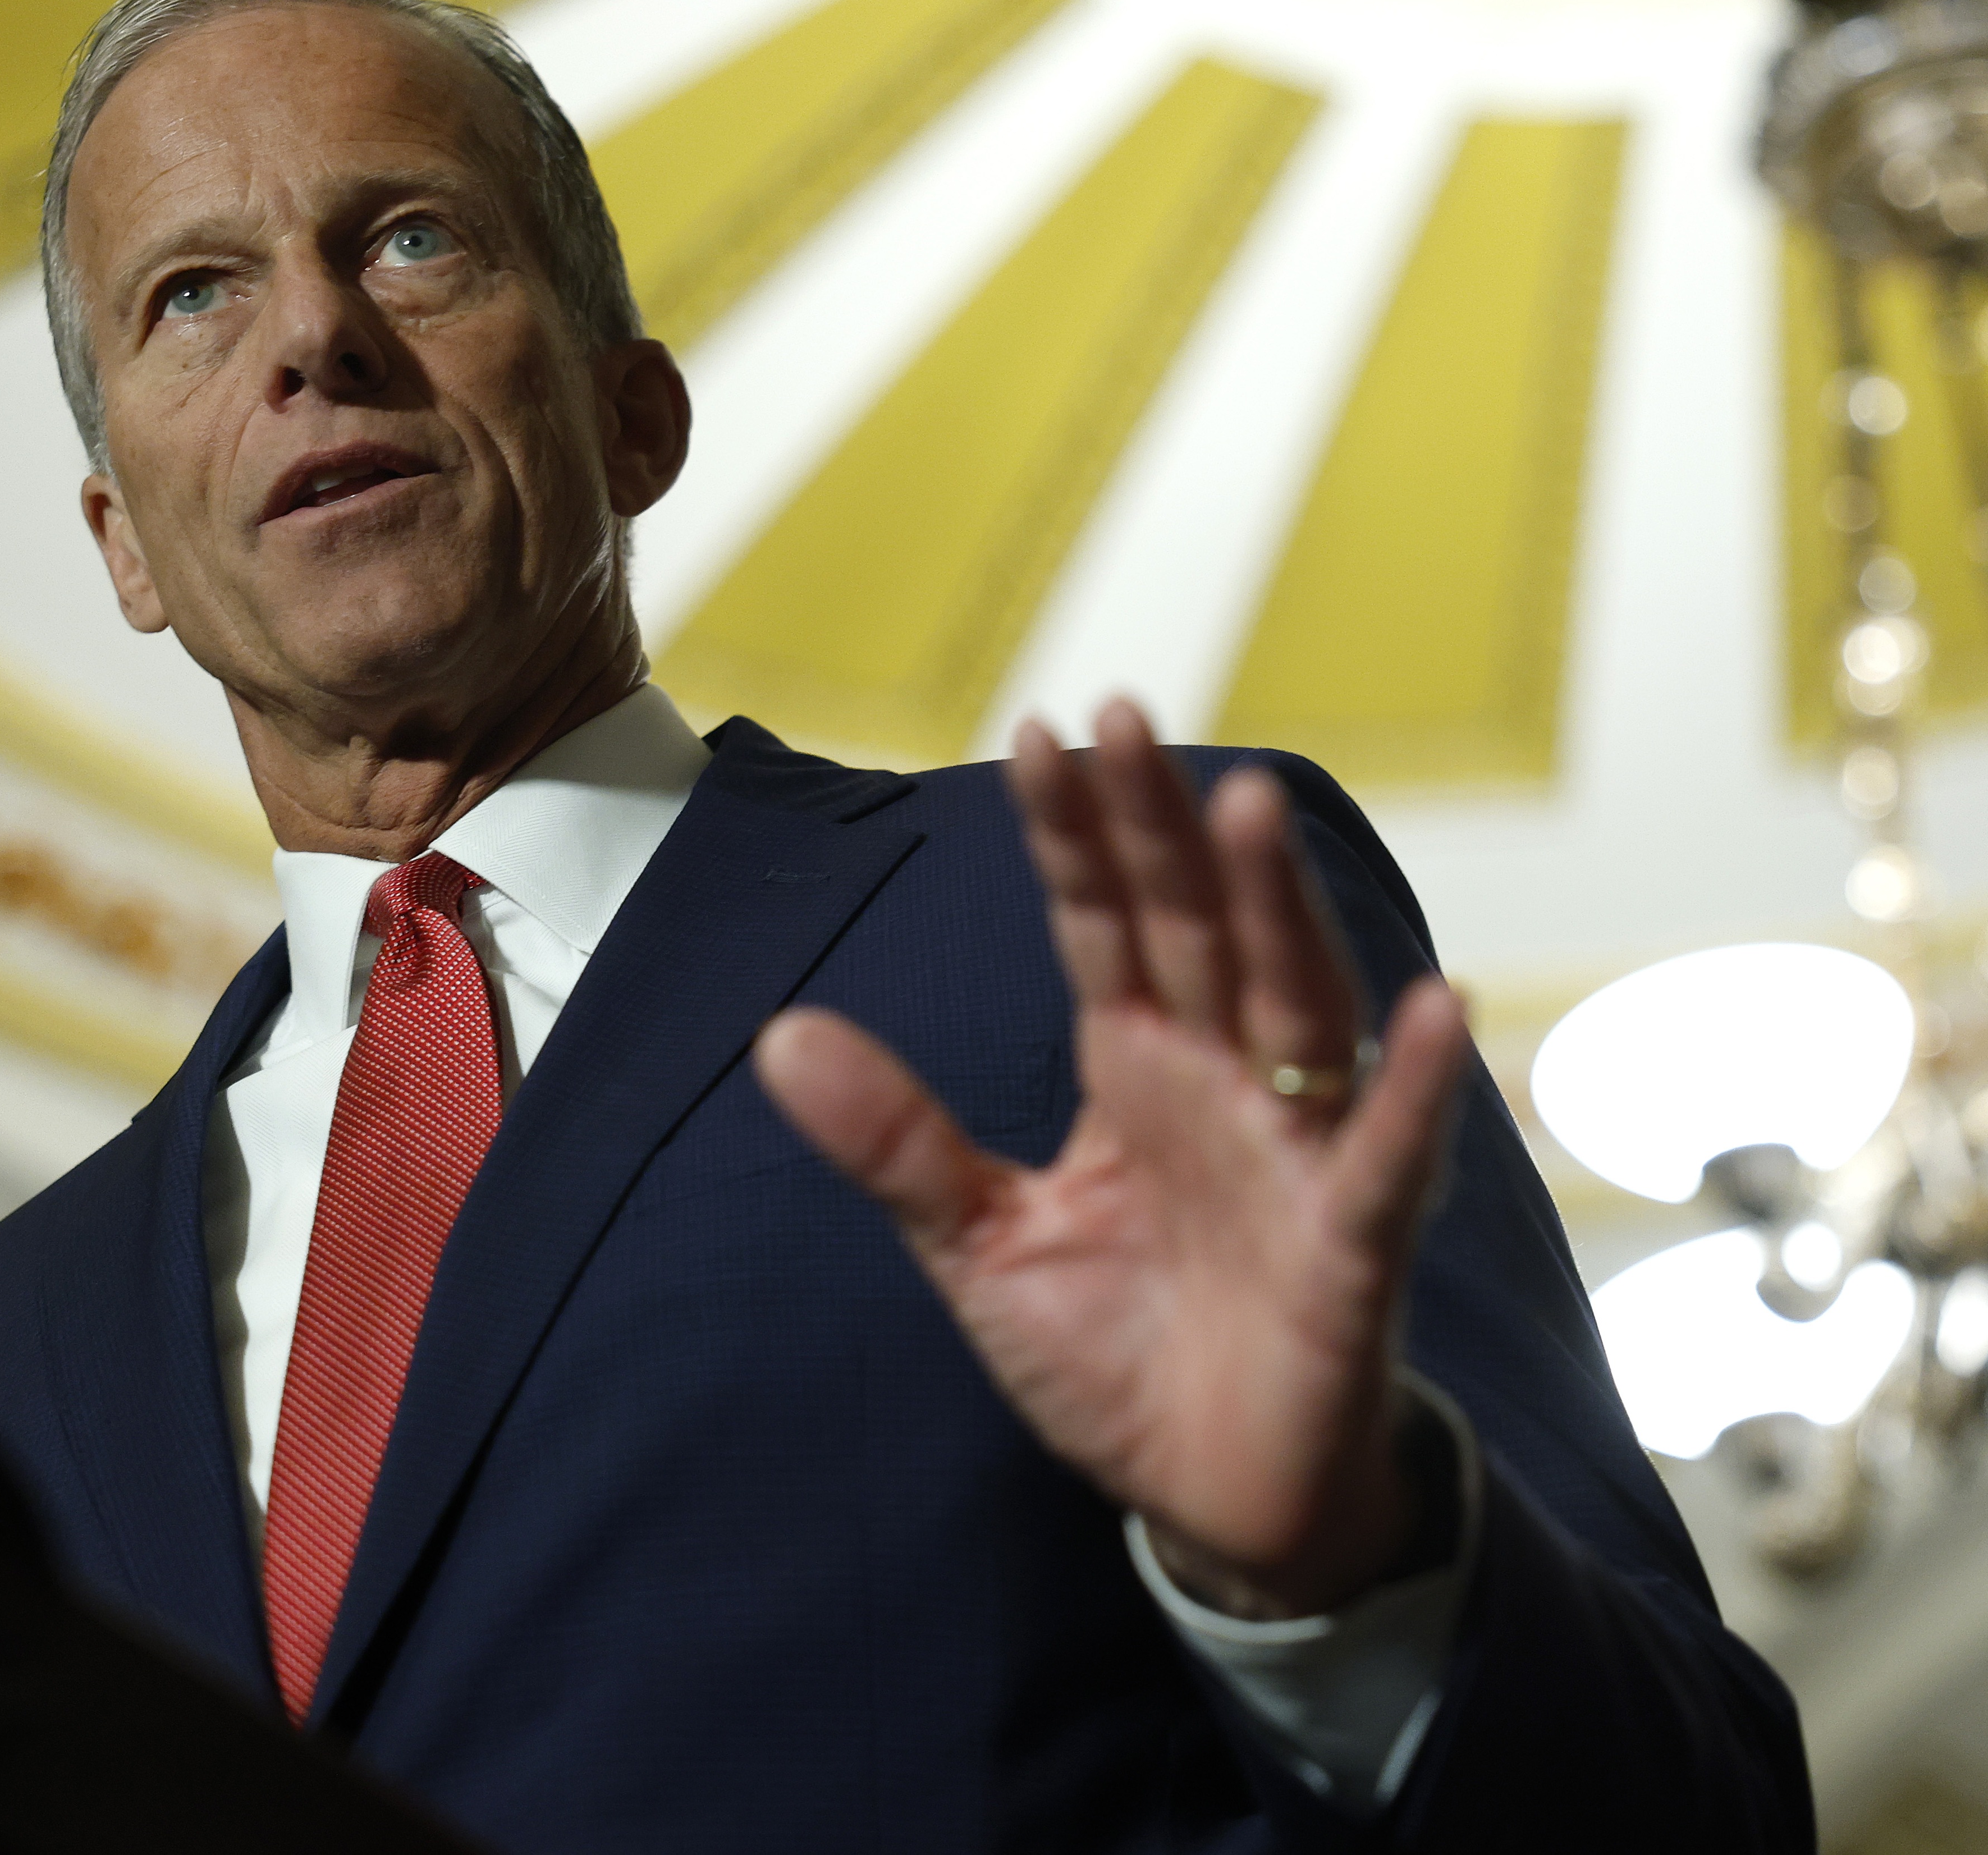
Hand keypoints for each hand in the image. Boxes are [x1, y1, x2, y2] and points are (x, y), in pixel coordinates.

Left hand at [754, 699, 1468, 1618]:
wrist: (1209, 1494)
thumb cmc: (1113, 1355)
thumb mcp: (982, 1244)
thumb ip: (897, 1140)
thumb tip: (777, 1035)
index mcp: (1132, 1068)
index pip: (1100, 926)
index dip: (1073, 837)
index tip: (1039, 732)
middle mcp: (1221, 1083)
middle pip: (1194, 930)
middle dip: (1162, 828)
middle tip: (1128, 711)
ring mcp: (1295, 1154)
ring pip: (1292, 1003)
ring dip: (1274, 908)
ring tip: (1248, 808)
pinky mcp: (1355, 1246)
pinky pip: (1390, 1158)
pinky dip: (1412, 1090)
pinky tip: (1429, 1010)